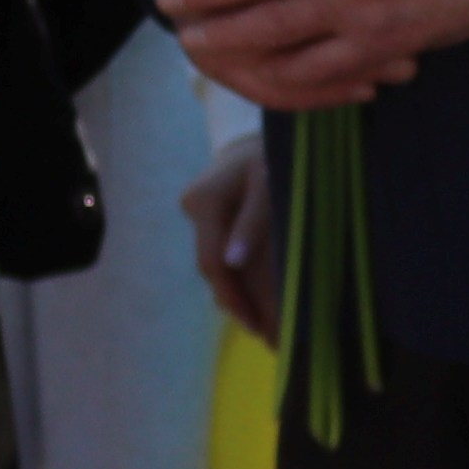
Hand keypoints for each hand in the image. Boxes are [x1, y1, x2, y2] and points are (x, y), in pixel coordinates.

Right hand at [187, 132, 277, 342]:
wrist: (262, 131)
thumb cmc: (272, 152)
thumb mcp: (270, 181)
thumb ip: (252, 221)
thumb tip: (232, 262)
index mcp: (205, 201)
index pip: (212, 261)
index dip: (234, 297)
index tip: (259, 326)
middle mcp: (195, 209)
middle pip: (214, 270)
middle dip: (242, 305)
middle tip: (270, 337)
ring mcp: (200, 214)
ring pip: (219, 267)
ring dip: (243, 297)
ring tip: (269, 330)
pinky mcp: (210, 218)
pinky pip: (225, 256)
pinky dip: (244, 280)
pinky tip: (263, 305)